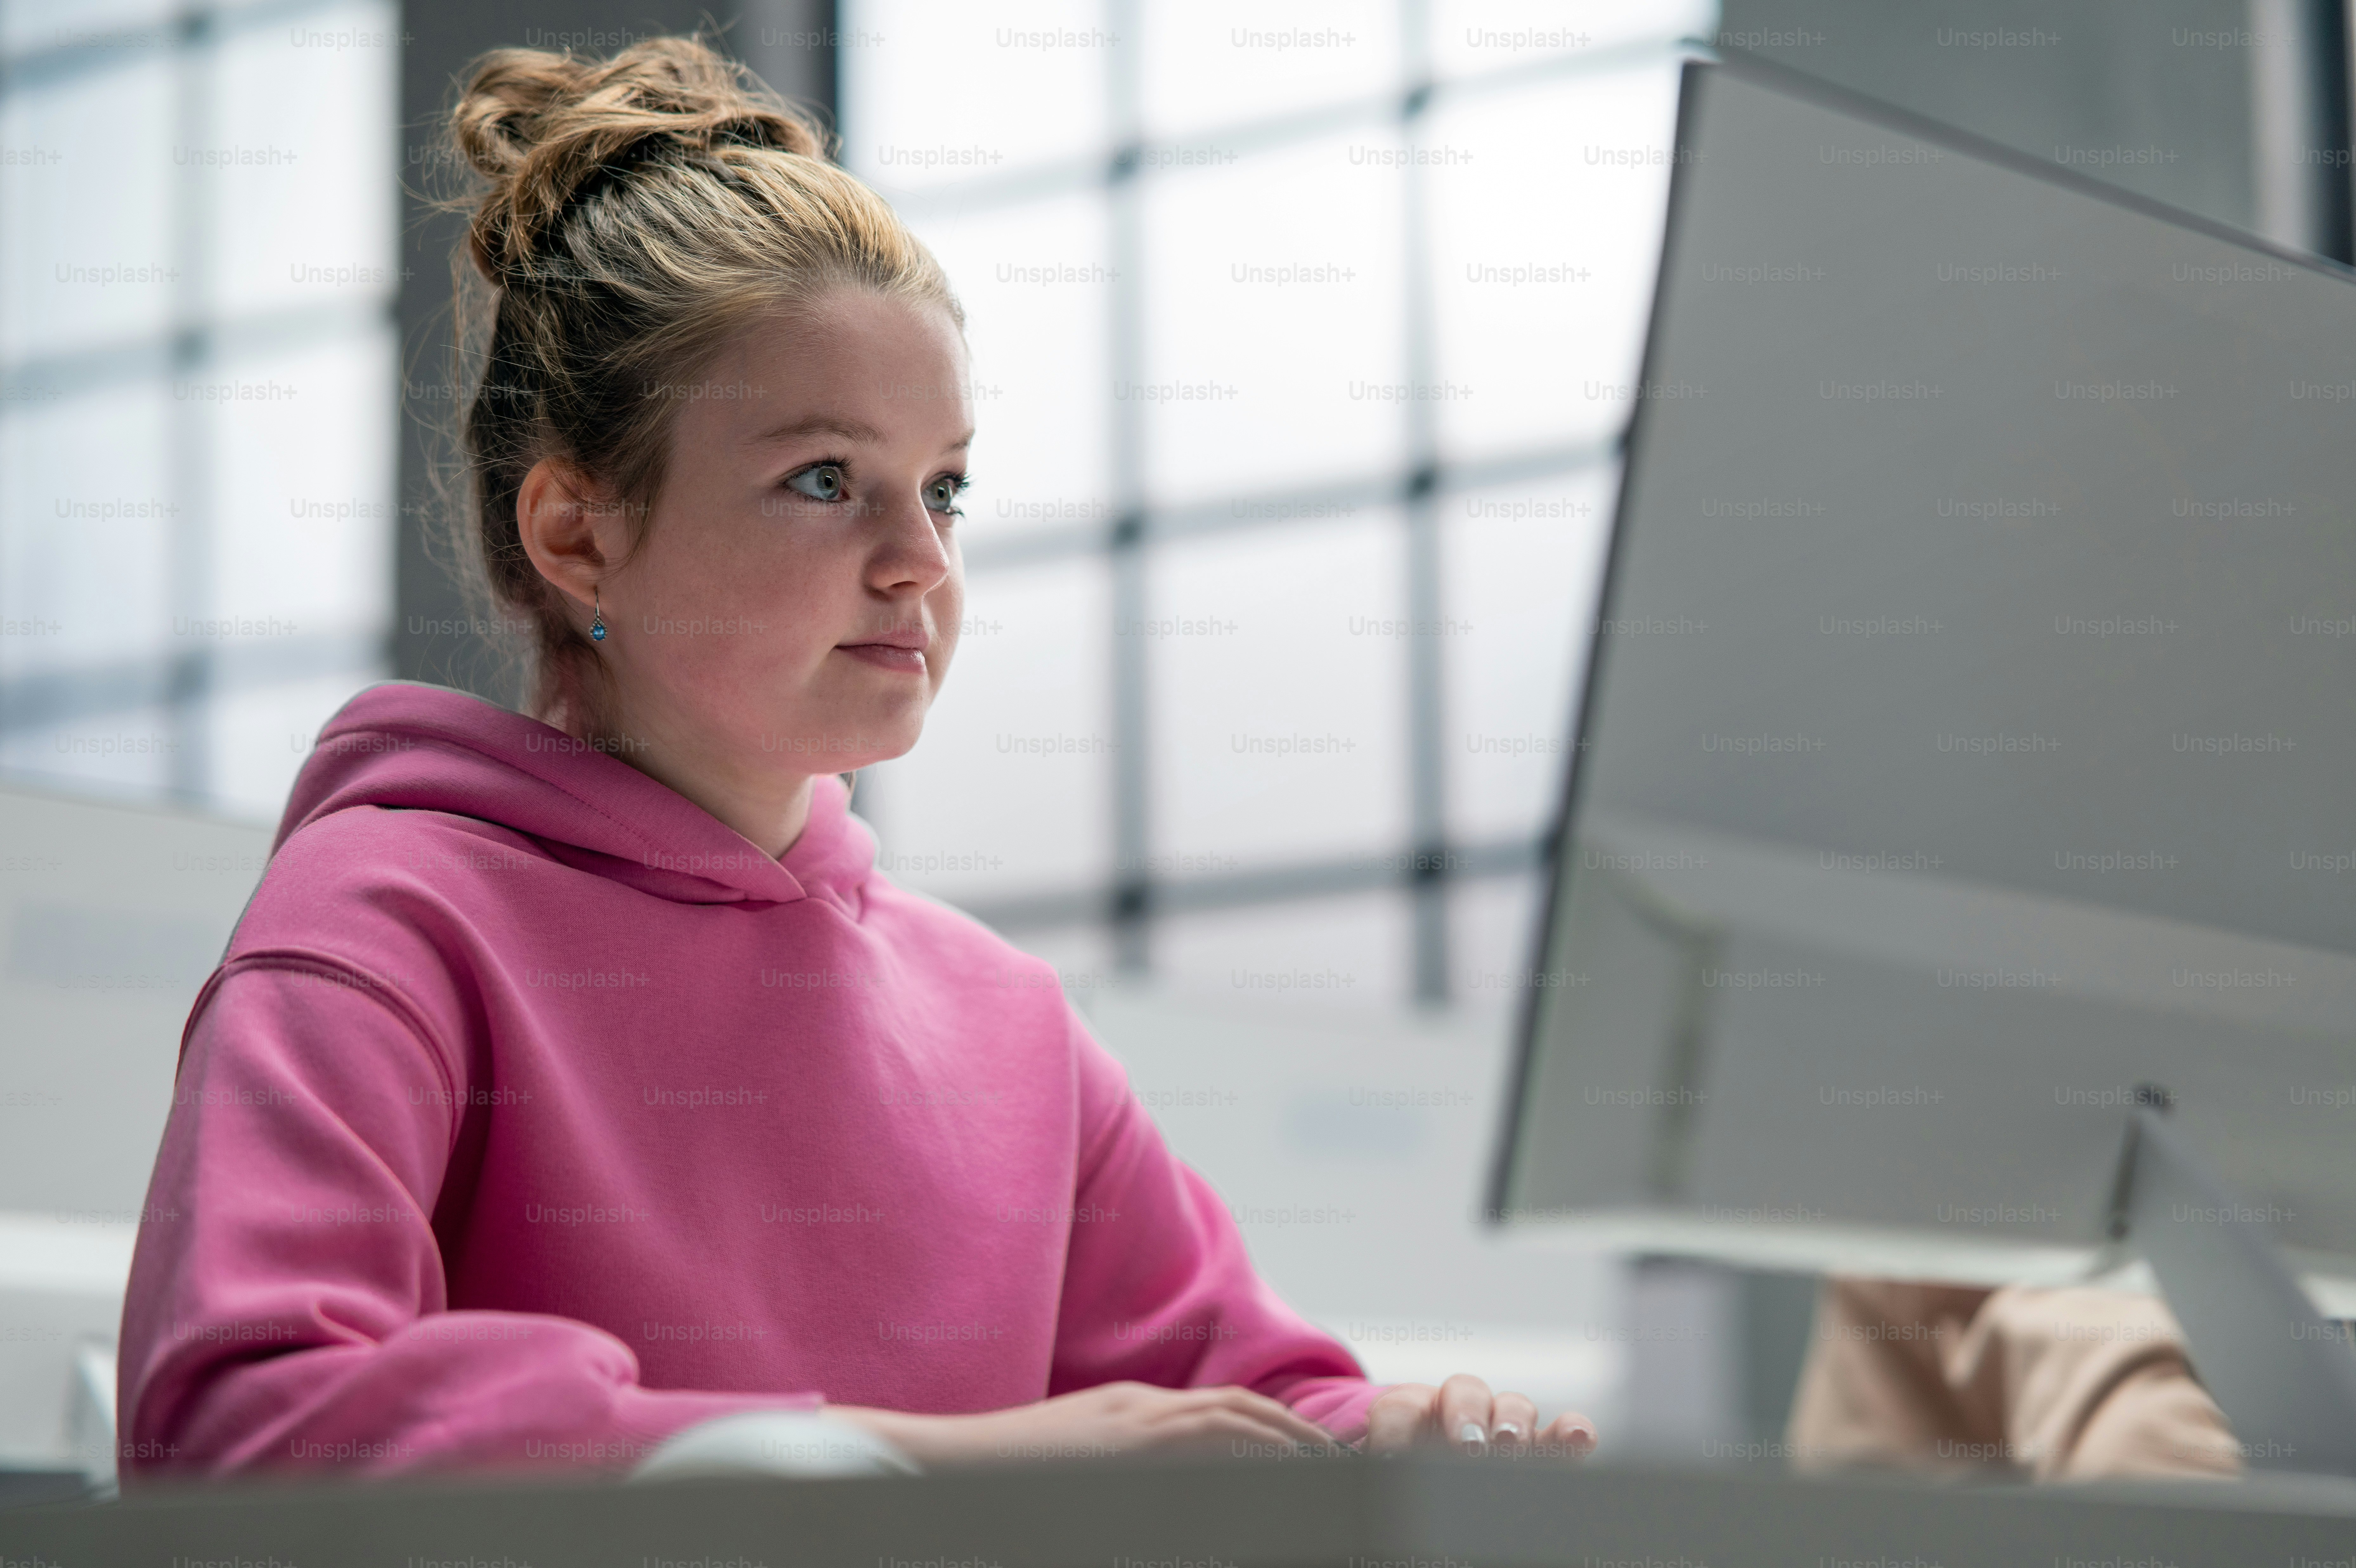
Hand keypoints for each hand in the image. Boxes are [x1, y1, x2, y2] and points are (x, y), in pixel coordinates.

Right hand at [827, 1381, 1343, 1465]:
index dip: (1275, 1426)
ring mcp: (1130, 1430)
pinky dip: (1241, 1455)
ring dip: (1280, 1441)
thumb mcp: (1089, 1445)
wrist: (956, 1463)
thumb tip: (1176, 1472)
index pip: (1225, 1408)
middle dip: (1293, 1434)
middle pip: (1238, 1412)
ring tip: (1321, 1467)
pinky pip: (1200, 1448)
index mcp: (1134, 1408)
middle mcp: (1140, 1411)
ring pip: (1228, 1424)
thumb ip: (1134, 1451)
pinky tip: (1269, 1475)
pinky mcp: (1119, 1451)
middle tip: (1338, 1460)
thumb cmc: (1017, 1469)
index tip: (1311, 1451)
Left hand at [1364, 1374, 1596, 1459]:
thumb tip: (1343, 1475)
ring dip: (1511, 1422)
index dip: (1394, 1430)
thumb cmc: (1403, 1473)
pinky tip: (1577, 1438)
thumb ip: (1371, 1469)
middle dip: (1464, 1416)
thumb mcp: (1383, 1467)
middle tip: (1466, 1446)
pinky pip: (1562, 1432)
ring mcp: (1503, 1422)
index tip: (1391, 1458)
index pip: (1397, 1409)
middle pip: (1462, 1392)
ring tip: (1508, 1445)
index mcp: (1408, 1410)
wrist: (1434, 1476)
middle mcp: (1456, 1408)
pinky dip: (1571, 1433)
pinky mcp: (1543, 1445)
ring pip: (1512, 1405)